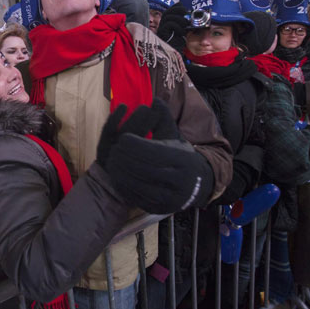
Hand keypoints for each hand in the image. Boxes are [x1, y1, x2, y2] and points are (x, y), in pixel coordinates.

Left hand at [104, 99, 213, 213]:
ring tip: (112, 162)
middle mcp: (179, 180)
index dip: (135, 145)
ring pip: (140, 185)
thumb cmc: (180, 155)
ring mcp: (170, 197)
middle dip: (126, 159)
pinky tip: (117, 177)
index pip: (154, 152)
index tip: (123, 139)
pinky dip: (126, 187)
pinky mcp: (161, 208)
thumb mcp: (175, 136)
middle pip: (145, 169)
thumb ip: (163, 118)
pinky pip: (139, 198)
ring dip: (123, 173)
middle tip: (114, 151)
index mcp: (182, 160)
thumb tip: (155, 100)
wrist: (197, 184)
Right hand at [156, 3, 189, 53]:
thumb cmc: (178, 41)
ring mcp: (161, 27)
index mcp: (168, 19)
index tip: (187, 11)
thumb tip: (192, 15)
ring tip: (185, 26)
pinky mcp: (162, 32)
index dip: (179, 7)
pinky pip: (169, 24)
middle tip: (187, 15)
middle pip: (169, 11)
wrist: (174, 51)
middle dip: (179, 11)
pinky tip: (182, 32)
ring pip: (169, 17)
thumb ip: (185, 22)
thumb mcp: (183, 29)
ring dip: (180, 20)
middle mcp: (163, 22)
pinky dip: (178, 27)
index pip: (172, 7)